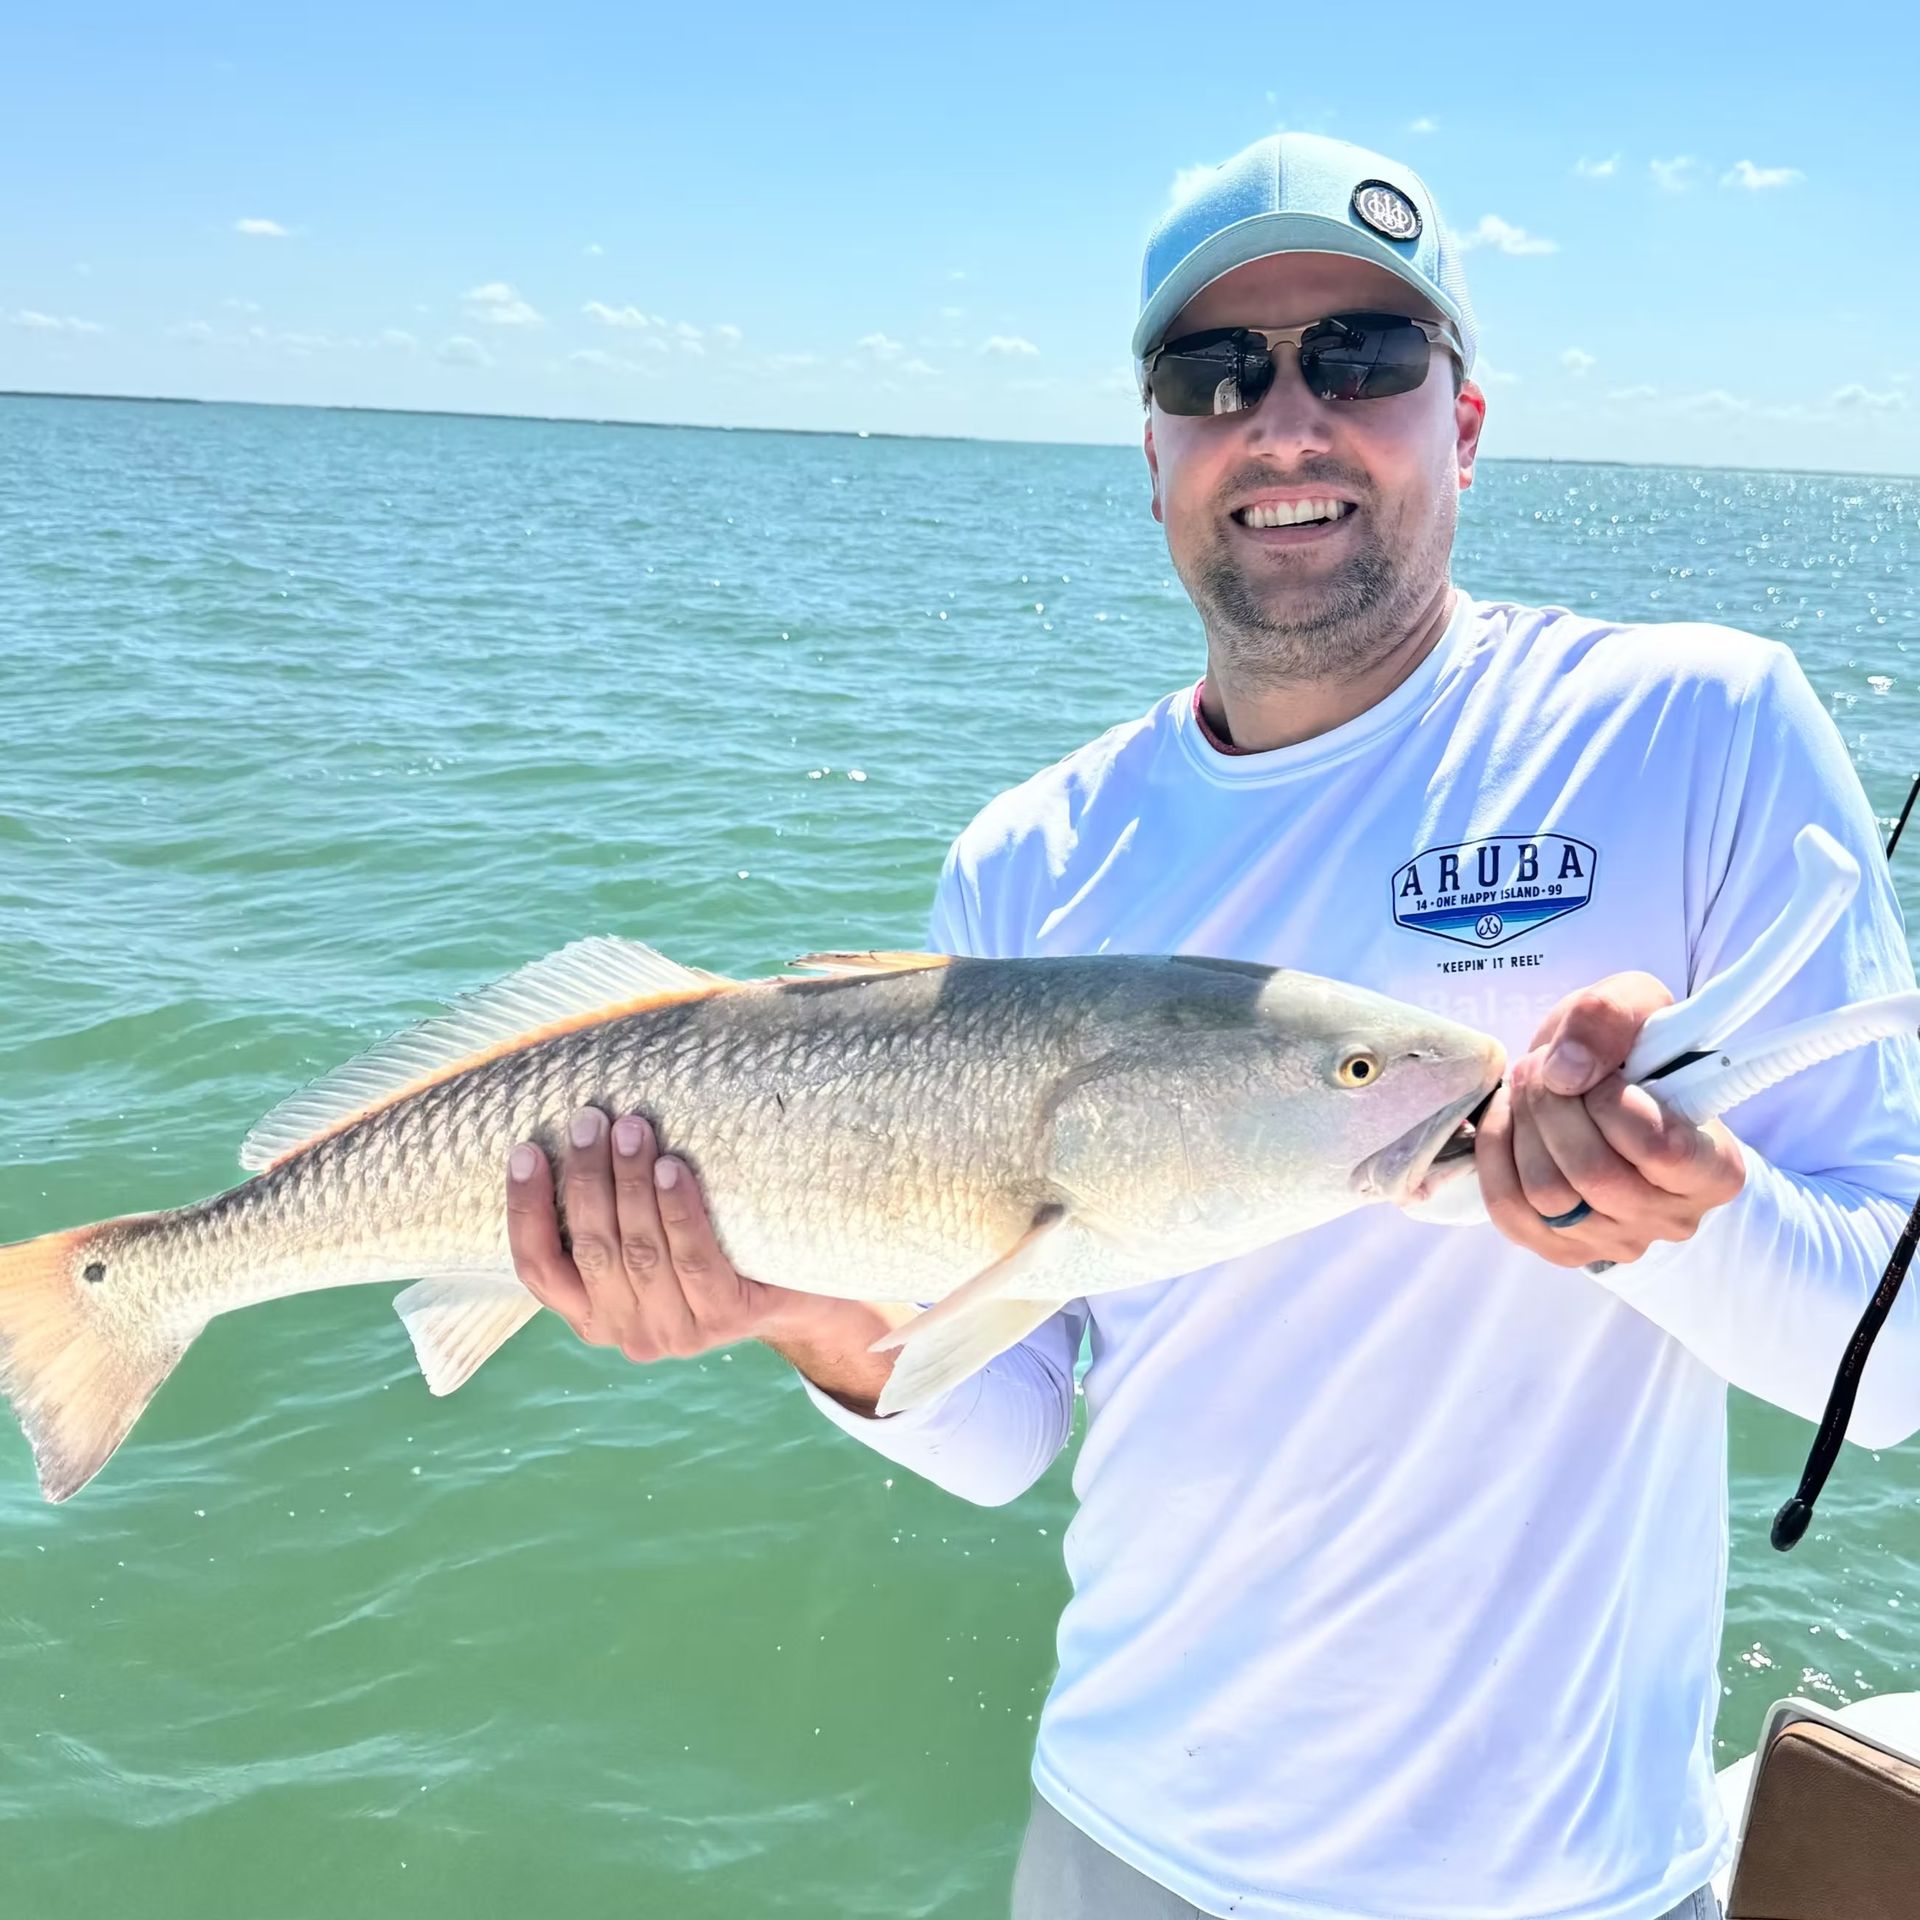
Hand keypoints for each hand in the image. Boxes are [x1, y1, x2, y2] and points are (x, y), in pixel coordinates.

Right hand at [505, 1107, 817, 1361]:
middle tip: (590, 1120)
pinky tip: (673, 1168)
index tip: (525, 1150)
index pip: (539, 1268)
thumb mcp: (645, 1243)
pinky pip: (693, 1258)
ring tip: (631, 1129)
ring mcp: (675, 1332)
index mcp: (591, 1316)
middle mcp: (626, 1333)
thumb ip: (607, 1218)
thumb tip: (571, 1135)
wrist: (796, 1296)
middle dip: (586, 1178)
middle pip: (593, 1249)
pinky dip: (678, 1211)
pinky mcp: (723, 1318)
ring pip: (640, 1251)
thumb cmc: (706, 1252)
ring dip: (630, 1183)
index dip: (526, 1210)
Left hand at [1475, 972, 1745, 1268]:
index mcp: (1716, 1168)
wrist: (1598, 1087)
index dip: (1613, 1102)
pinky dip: (1496, 1156)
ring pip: (1548, 1196)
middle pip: (1593, 1175)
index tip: (1602, 1071)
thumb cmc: (1628, 1050)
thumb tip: (1565, 1073)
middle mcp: (1673, 1218)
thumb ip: (1610, 1017)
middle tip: (1544, 1068)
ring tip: (1529, 1088)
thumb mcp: (1633, 1003)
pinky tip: (1509, 1120)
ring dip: (1522, 1127)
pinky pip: (1510, 1212)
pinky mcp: (1561, 1249)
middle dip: (1552, 1107)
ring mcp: (1616, 1242)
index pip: (1662, 1150)